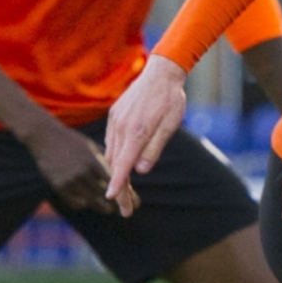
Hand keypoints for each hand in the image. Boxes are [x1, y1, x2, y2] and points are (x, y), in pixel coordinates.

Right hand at [26, 123, 119, 216]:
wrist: (44, 136)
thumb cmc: (71, 140)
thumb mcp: (90, 146)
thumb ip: (104, 160)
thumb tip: (119, 174)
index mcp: (92, 161)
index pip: (112, 182)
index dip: (124, 193)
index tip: (133, 201)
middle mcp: (82, 173)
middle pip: (102, 195)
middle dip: (113, 205)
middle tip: (120, 209)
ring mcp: (69, 181)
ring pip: (89, 202)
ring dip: (99, 206)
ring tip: (107, 209)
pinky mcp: (58, 186)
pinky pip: (74, 202)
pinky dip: (82, 203)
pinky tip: (87, 202)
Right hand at [99, 56, 186, 212]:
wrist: (161, 72)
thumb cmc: (170, 99)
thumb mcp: (170, 124)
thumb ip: (155, 148)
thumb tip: (142, 170)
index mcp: (136, 130)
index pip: (123, 163)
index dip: (117, 183)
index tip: (112, 199)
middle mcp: (121, 126)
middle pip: (115, 163)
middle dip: (119, 187)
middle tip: (126, 209)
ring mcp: (115, 120)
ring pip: (111, 153)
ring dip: (116, 174)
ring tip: (125, 194)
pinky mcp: (114, 115)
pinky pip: (111, 141)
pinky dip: (114, 157)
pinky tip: (121, 166)